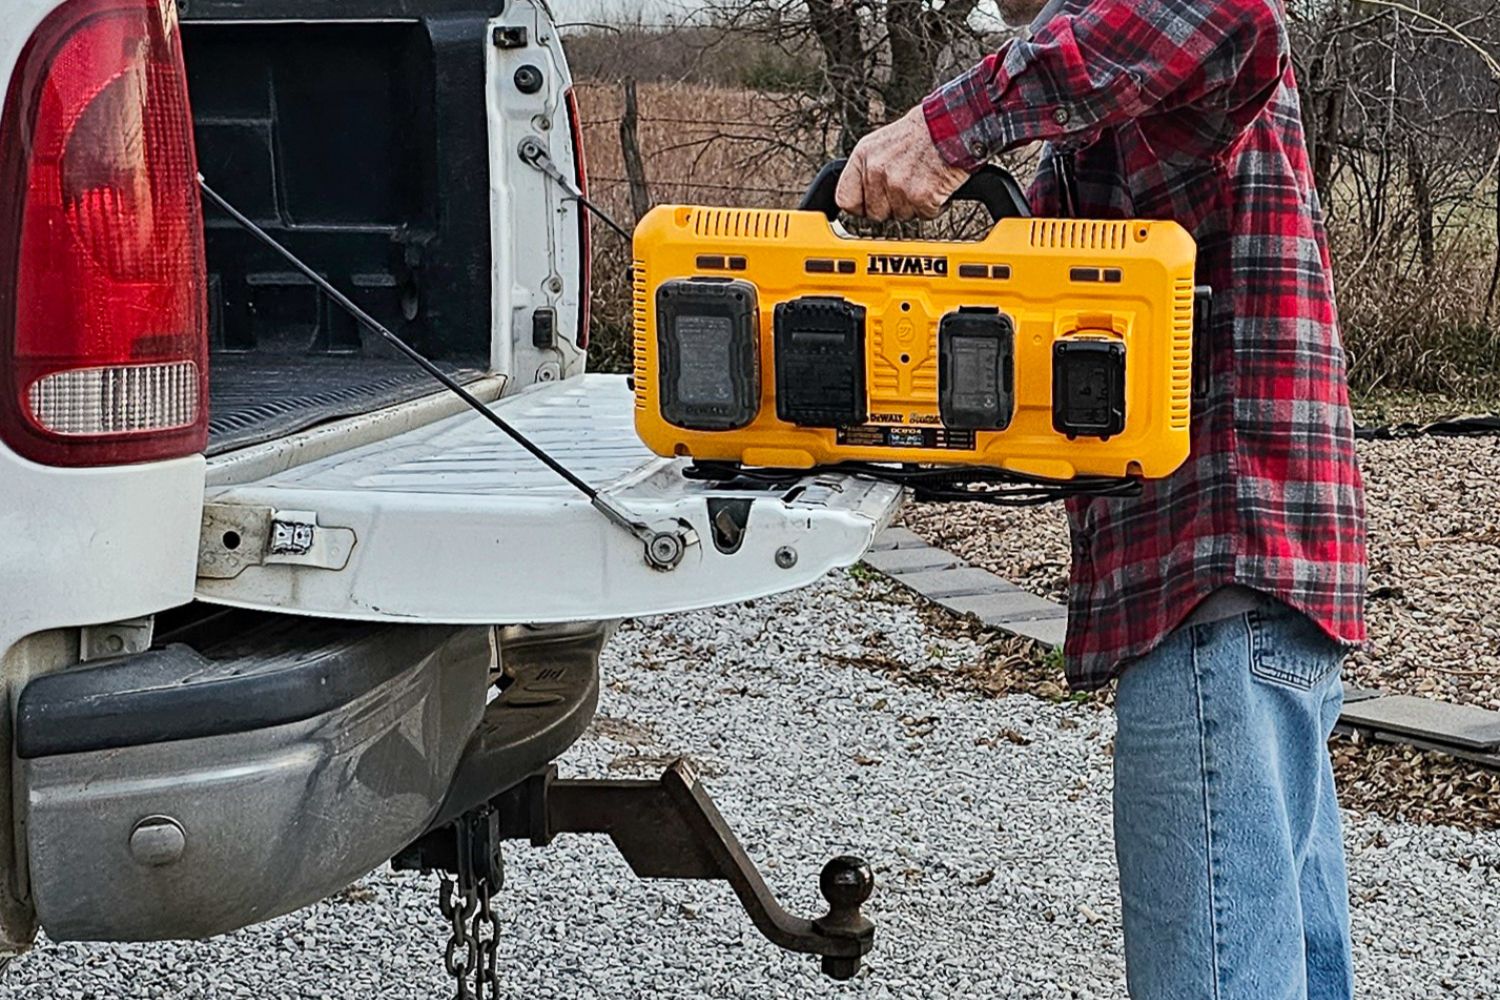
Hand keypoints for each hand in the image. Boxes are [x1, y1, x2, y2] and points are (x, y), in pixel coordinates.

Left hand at [835, 106, 970, 221]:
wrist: (953, 125)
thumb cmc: (923, 132)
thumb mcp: (883, 142)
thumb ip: (868, 168)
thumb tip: (860, 194)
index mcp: (863, 156)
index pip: (845, 200)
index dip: (860, 207)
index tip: (869, 206)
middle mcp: (876, 171)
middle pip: (875, 213)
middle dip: (892, 207)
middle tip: (908, 188)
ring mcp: (897, 186)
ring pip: (901, 216)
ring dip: (915, 205)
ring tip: (924, 181)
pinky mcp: (921, 196)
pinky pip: (925, 215)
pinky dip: (935, 206)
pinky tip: (937, 185)